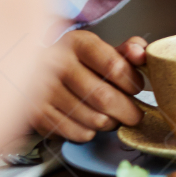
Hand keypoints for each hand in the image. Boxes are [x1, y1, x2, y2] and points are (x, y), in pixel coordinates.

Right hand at [32, 30, 146, 142]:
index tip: (137, 87)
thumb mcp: (101, 49)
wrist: (33, 72)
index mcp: (77, 43)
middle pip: (104, 98)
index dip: (132, 82)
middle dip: (128, 111)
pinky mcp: (37, 114)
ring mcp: (43, 90)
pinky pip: (78, 133)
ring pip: (94, 119)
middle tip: (135, 114)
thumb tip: (142, 54)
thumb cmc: (78, 63)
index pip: (115, 67)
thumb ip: (127, 50)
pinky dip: (91, 132)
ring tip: (112, 117)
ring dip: (110, 123)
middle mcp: (56, 64)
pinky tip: (89, 122)